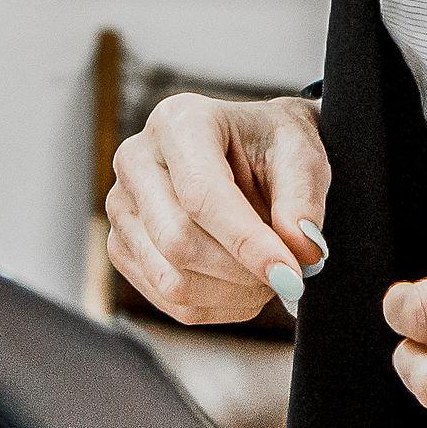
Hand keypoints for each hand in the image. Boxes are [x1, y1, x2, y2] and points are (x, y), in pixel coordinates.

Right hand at [105, 91, 329, 324]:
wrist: (251, 153)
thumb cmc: (272, 147)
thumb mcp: (302, 155)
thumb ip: (304, 200)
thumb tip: (302, 250)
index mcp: (178, 122)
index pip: (202, 194)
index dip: (247, 241)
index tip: (290, 274)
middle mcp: (137, 160)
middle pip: (178, 240)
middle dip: (242, 271)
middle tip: (288, 274)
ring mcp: (122, 207)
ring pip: (172, 280)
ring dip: (232, 293)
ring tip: (265, 273)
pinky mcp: (123, 248)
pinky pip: (169, 301)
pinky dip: (217, 305)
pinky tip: (241, 282)